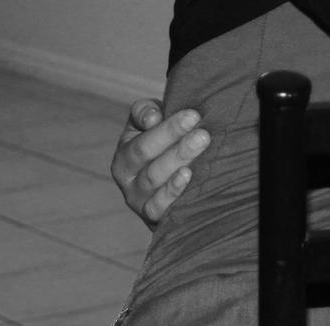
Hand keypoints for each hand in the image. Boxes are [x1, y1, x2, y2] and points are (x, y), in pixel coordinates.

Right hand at [110, 99, 209, 226]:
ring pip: (156, 181)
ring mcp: (139, 201)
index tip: (193, 115)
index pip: (143, 141)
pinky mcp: (152, 217)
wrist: (173, 178)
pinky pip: (159, 208)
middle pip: (150, 162)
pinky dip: (173, 192)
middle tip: (204, 134)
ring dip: (179, 163)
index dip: (167, 128)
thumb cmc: (164, 142)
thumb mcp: (151, 122)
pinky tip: (189, 177)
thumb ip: (146, 112)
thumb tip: (153, 117)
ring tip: (200, 148)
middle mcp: (128, 179)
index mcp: (125, 154)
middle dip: (177, 146)